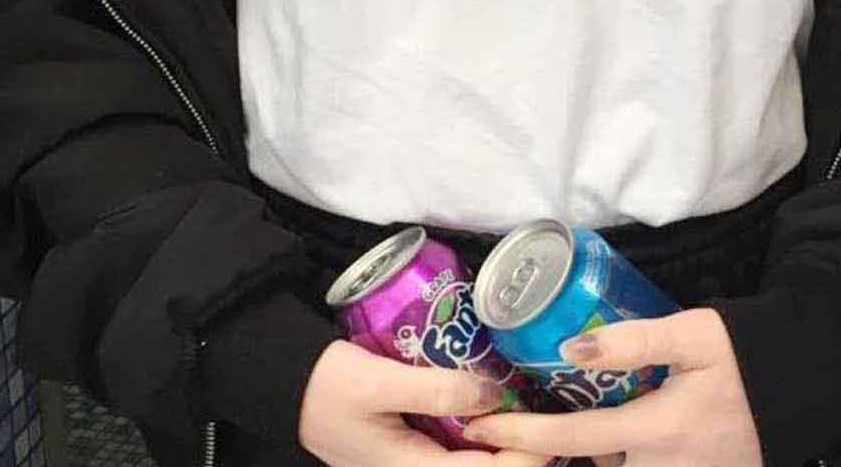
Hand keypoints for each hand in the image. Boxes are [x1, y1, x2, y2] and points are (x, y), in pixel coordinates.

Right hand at [296, 338, 554, 466]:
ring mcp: (416, 463)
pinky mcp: (415, 448)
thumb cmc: (329, 385)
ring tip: (533, 406)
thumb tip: (493, 393)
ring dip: (504, 443)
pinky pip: (458, 450)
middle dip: (522, 453)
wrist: (290, 388)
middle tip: (550, 416)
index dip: (524, 459)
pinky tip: (498, 403)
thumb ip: (433, 389)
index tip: (550, 429)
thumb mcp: (377, 381)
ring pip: (473, 464)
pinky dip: (483, 432)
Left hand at [459, 309, 764, 466]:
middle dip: (549, 454)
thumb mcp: (691, 335)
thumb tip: (570, 351)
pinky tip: (594, 440)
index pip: (577, 436)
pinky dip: (612, 458)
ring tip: (541, 432)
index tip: (480, 429)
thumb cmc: (742, 353)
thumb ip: (632, 341)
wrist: (800, 384)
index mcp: (662, 430)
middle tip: (508, 429)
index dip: (525, 435)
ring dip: (580, 456)